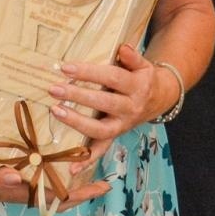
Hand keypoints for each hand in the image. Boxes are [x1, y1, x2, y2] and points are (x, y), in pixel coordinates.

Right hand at [0, 141, 109, 211]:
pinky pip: (37, 159)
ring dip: (69, 165)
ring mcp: (18, 173)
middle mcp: (23, 183)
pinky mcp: (12, 160)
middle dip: (82, 182)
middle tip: (105, 171)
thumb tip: (20, 179)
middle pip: (59, 187)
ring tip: (90, 150)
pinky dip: (51, 152)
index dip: (80, 193)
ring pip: (51, 173)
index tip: (103, 186)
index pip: (55, 197)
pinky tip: (61, 137)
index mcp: (18, 191)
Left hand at [48, 43, 162, 170]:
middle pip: (103, 102)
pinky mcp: (115, 136)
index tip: (66, 67)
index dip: (89, 72)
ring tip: (56, 110)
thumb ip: (133, 57)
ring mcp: (122, 125)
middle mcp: (131, 108)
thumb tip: (123, 48)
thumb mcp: (143, 65)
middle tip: (55, 88)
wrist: (159, 99)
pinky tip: (71, 167)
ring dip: (76, 122)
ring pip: (100, 129)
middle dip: (77, 95)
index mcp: (137, 86)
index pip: (112, 77)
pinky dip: (87, 160)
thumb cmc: (143, 78)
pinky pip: (101, 150)